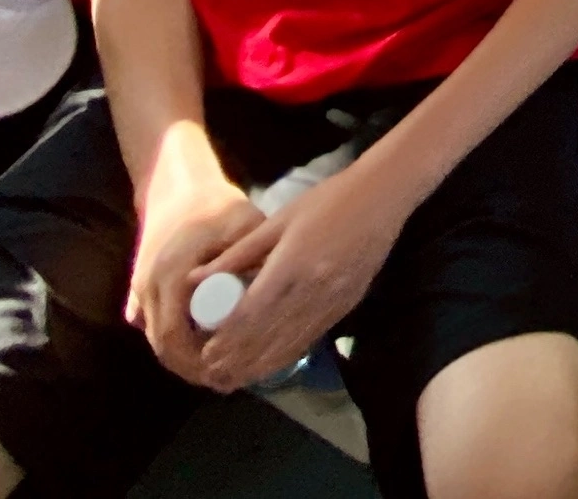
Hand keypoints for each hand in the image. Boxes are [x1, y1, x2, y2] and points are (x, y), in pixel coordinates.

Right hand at [129, 174, 265, 384]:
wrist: (176, 184)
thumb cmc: (214, 204)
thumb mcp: (242, 224)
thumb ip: (252, 257)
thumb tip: (272, 297)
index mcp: (170, 276)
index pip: (175, 338)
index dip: (199, 363)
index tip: (229, 374)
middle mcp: (148, 288)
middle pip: (164, 347)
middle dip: (194, 368)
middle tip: (230, 380)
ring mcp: (140, 290)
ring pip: (158, 339)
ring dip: (185, 358)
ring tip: (222, 370)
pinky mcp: (141, 289)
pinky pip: (156, 325)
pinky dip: (176, 342)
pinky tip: (205, 348)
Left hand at [191, 167, 406, 392]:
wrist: (382, 198)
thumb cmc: (327, 201)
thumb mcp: (278, 221)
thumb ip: (237, 253)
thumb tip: (195, 277)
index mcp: (291, 265)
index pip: (252, 313)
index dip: (227, 338)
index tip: (204, 353)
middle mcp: (311, 291)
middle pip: (268, 336)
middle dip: (237, 359)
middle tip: (211, 374)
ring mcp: (332, 301)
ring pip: (290, 343)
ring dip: (259, 365)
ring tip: (234, 380)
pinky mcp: (346, 306)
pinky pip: (311, 338)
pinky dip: (287, 355)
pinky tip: (270, 365)